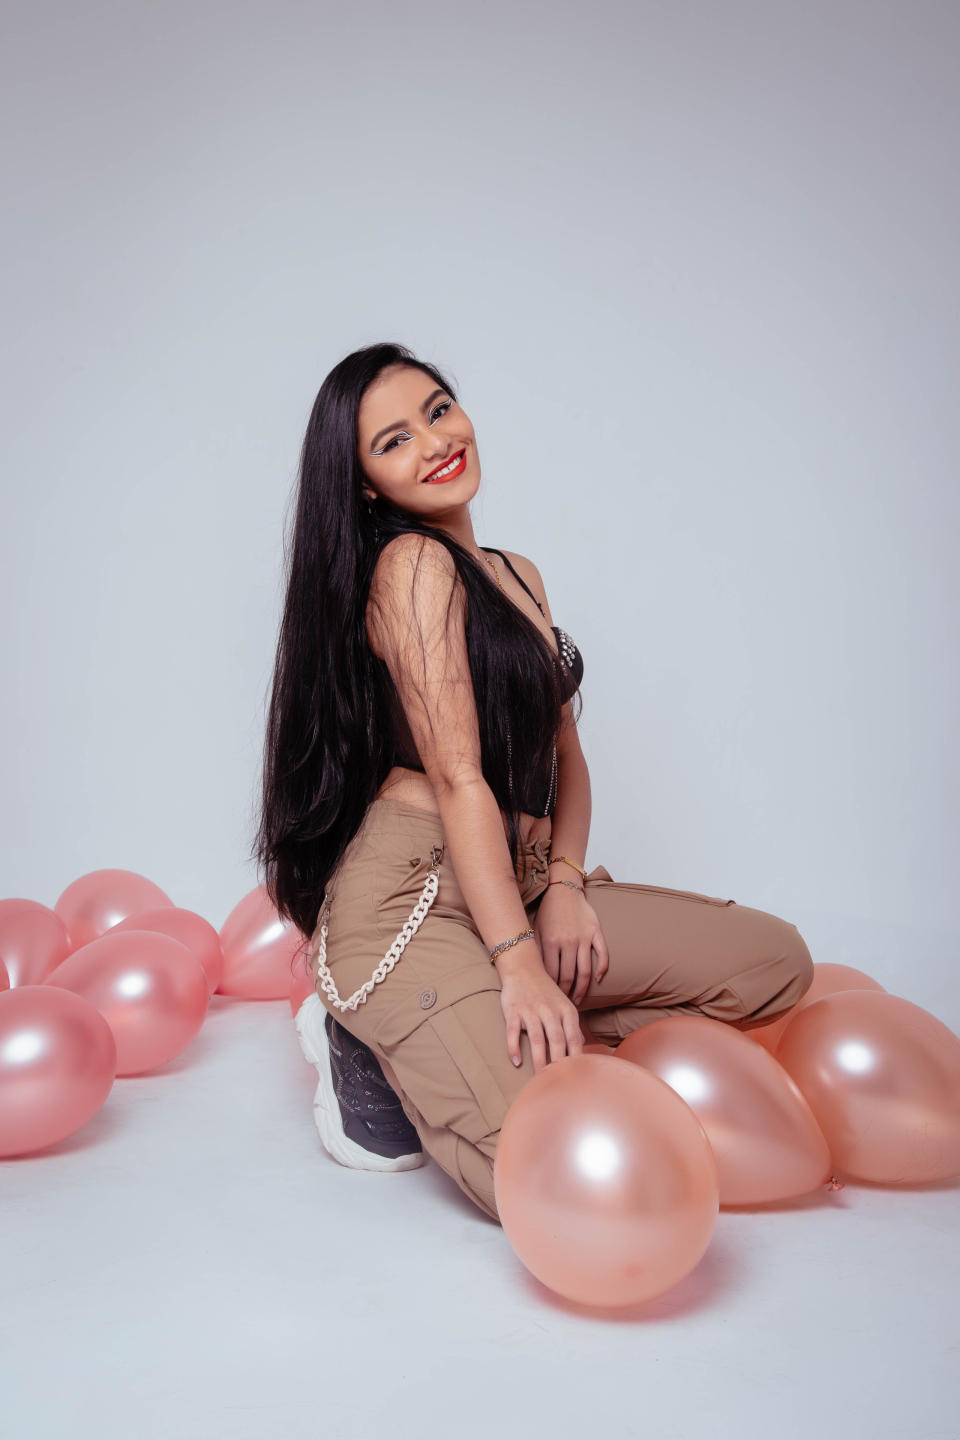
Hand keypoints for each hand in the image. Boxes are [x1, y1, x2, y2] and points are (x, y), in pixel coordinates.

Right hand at [498, 948, 584, 1072]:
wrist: (522, 966)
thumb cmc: (544, 990)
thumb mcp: (563, 1004)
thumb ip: (571, 1025)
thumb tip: (580, 1046)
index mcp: (566, 1010)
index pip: (573, 1038)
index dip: (575, 1058)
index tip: (577, 1077)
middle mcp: (550, 1011)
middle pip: (557, 1041)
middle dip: (559, 1064)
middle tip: (559, 1083)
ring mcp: (531, 1011)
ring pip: (537, 1039)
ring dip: (539, 1060)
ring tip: (539, 1078)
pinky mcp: (513, 1011)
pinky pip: (513, 1032)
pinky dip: (514, 1047)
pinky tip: (516, 1062)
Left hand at [534, 883, 609, 1005]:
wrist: (563, 889)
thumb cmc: (547, 911)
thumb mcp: (537, 930)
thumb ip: (537, 950)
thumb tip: (535, 974)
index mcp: (550, 942)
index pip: (551, 974)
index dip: (552, 989)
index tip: (551, 999)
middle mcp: (567, 942)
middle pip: (568, 976)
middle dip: (566, 993)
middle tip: (565, 1005)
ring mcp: (583, 937)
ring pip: (584, 970)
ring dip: (582, 988)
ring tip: (579, 999)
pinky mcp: (595, 932)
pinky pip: (602, 954)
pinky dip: (601, 969)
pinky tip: (598, 980)